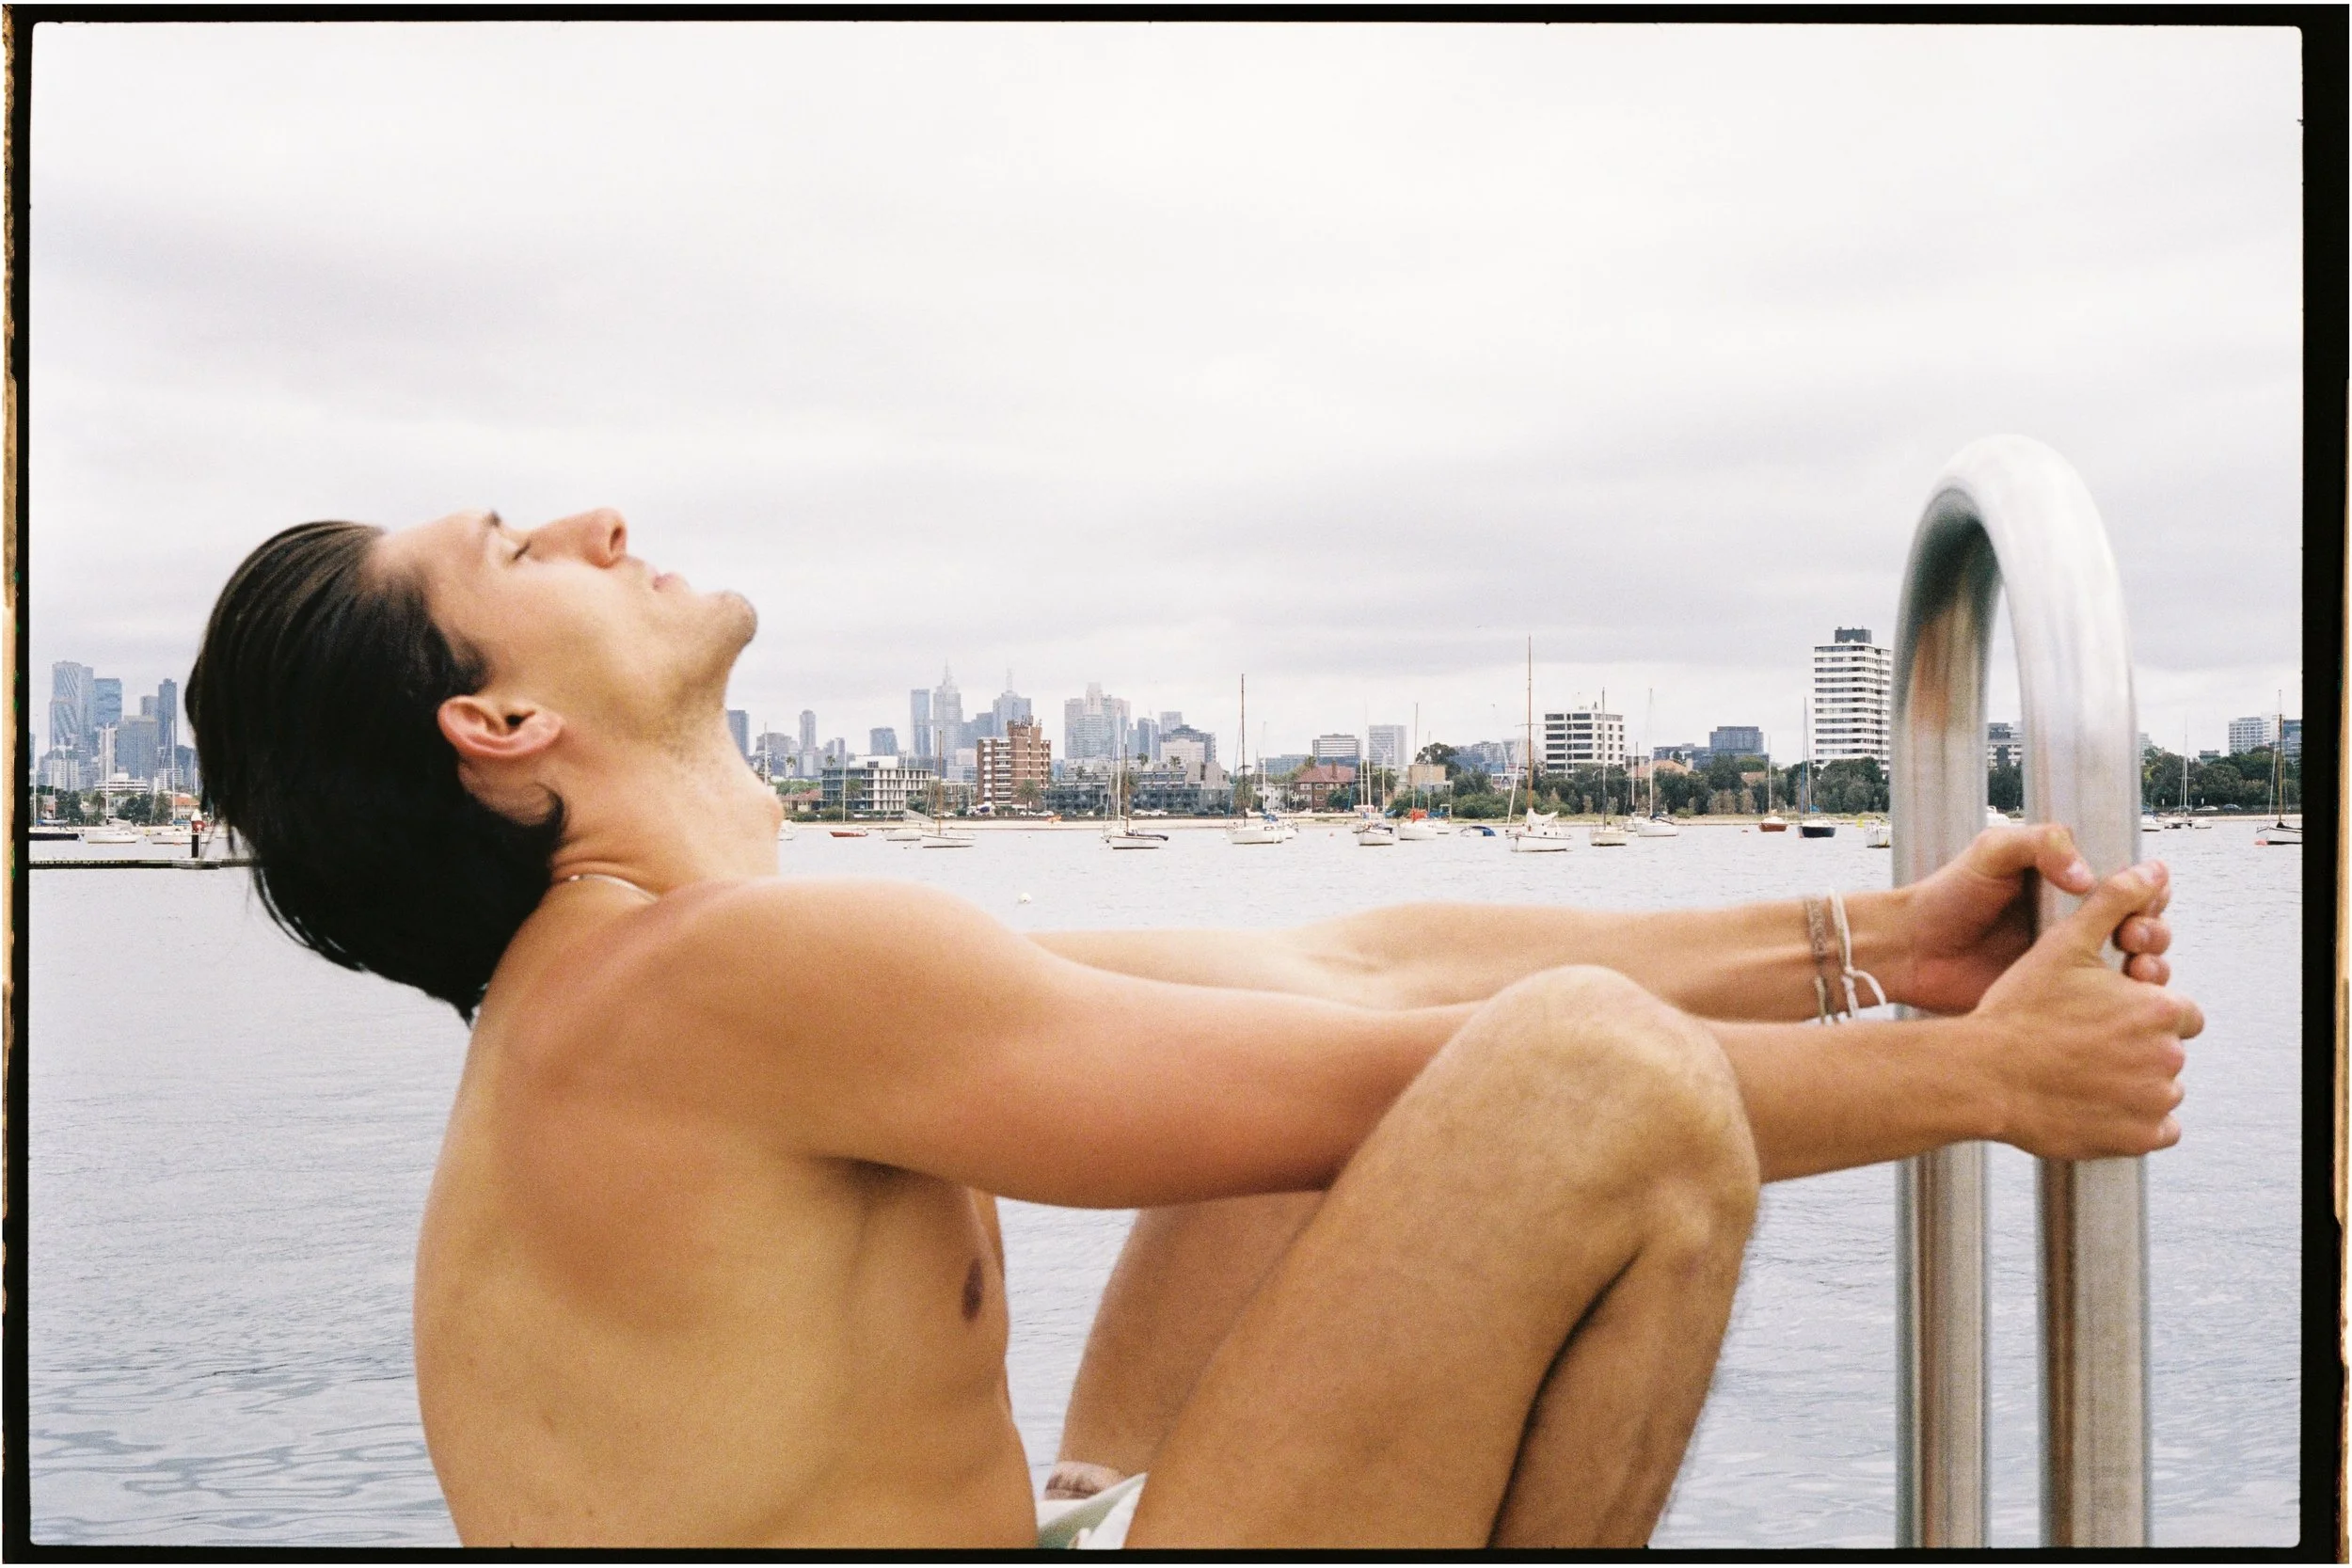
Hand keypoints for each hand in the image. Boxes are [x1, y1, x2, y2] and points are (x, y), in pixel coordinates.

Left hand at [1896, 823, 2173, 1013]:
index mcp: (2068, 885)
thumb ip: (2042, 844)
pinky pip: (2107, 1003)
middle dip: (2153, 931)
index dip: (2149, 893)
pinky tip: (2122, 998)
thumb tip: (2088, 875)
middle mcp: (2077, 924)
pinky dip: (2126, 1001)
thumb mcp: (1992, 852)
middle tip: (2134, 936)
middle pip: (2145, 927)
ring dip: (2152, 967)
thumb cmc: (1947, 895)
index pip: (2131, 886)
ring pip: (2135, 967)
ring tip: (2138, 968)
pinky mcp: (2059, 1000)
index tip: (2141, 901)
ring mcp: (2071, 965)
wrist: (1911, 949)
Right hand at [1969, 862, 2203, 1159]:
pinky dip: (2133, 1121)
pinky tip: (2093, 1102)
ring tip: (2082, 1072)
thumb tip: (2153, 872)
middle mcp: (2167, 1055)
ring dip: (2134, 1083)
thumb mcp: (2064, 945)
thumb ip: (2114, 903)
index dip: (2141, 1008)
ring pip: (2161, 1088)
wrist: (1981, 1074)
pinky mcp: (2138, 1138)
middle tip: (2084, 1043)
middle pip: (2168, 1049)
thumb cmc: (2016, 1009)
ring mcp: (2154, 1101)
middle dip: (2136, 1046)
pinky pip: (2156, 1129)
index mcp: (2158, 1008)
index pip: (2177, 1009)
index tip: (2105, 1013)